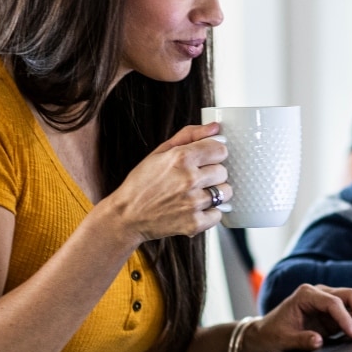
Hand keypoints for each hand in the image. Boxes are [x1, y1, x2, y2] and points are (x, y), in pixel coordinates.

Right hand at [106, 123, 232, 241]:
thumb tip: (215, 128)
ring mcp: (193, 203)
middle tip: (194, 179)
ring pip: (225, 193)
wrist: (127, 215)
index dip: (213, 154)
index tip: (205, 159)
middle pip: (223, 171)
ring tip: (195, 194)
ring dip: (214, 193)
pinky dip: (209, 213)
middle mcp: (189, 179)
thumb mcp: (159, 152)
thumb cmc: (141, 183)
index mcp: (181, 158)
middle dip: (212, 174)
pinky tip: (194, 209)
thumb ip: (189, 135)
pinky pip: (218, 214)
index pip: (220, 150)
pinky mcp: (194, 223)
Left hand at [245, 284, 351, 351]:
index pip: (333, 302)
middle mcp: (320, 293)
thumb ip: (301, 339)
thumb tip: (318, 341)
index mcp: (306, 294)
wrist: (267, 333)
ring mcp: (329, 300)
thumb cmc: (273, 332)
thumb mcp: (284, 339)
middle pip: (351, 295)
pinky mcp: (335, 311)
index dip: (347, 318)